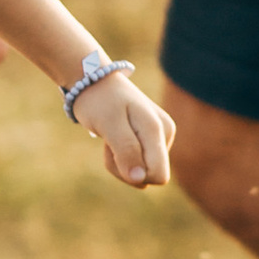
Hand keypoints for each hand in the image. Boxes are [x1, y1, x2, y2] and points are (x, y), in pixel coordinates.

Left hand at [74, 70, 172, 190]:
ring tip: (110, 136)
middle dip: (123, 168)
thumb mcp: (109, 124)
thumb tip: (140, 179)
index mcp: (158, 129)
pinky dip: (120, 156)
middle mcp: (165, 133)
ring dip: (119, 161)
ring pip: (141, 171)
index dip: (133, 175)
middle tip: (109, 141)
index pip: (158, 175)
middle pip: (148, 176)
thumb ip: (126, 150)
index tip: (115, 151)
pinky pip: (137, 163)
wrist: (94, 80)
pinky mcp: (151, 138)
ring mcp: (160, 136)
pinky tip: (114, 137)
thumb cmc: (99, 100)